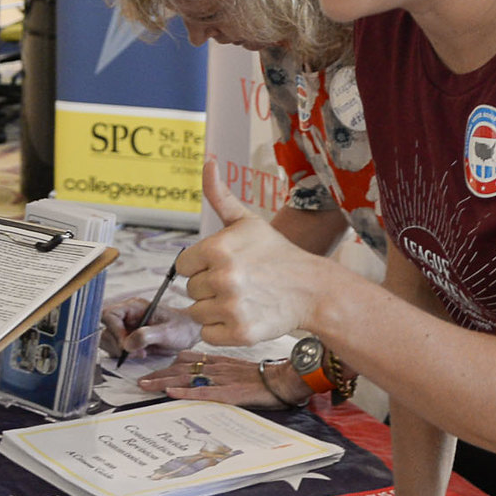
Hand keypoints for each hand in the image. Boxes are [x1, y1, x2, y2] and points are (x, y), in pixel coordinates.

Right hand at [101, 297, 200, 357]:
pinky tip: (140, 354)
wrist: (189, 333)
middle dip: (118, 344)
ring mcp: (125, 327)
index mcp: (133, 307)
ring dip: (120, 351)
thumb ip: (146, 335)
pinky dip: (123, 355)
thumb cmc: (181, 327)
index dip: (114, 331)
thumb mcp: (167, 332)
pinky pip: (115, 348)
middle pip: (105, 329)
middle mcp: (126, 316)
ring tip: (141, 353)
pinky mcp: (127, 339)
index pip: (109, 315)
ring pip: (107, 340)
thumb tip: (127, 344)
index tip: (127, 344)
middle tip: (137, 352)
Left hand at [139, 350, 307, 409]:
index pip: (188, 359)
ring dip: (164, 382)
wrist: (286, 379)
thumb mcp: (240, 367)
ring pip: (187, 378)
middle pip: (182, 368)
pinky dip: (186, 391)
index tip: (152, 370)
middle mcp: (217, 367)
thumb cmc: (267, 376)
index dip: (168, 364)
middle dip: (159, 374)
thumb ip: (221, 367)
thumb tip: (201, 371)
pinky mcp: (229, 393)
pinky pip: (203, 392)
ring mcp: (222, 379)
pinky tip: (171, 392)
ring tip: (145, 386)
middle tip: (139, 380)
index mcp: (220, 361)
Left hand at [181, 160, 325, 345]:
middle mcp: (223, 278)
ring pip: (196, 313)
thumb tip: (208, 161)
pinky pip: (207, 334)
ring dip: (213, 309)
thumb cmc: (275, 253)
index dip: (201, 266)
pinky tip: (242, 315)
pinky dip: (220, 329)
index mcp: (218, 248)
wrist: (311, 289)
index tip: (223, 265)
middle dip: (209, 287)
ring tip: (241, 298)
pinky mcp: (240, 333)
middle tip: (238, 282)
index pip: (183, 265)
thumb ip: (219, 195)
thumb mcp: (247, 221)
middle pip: (190, 290)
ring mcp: (231, 307)